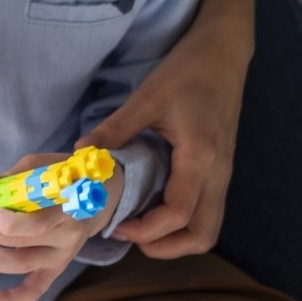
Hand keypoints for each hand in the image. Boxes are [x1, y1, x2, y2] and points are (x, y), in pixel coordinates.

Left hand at [0, 153, 124, 300]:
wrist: (100, 194)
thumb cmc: (62, 176)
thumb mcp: (40, 168)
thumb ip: (8, 177)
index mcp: (67, 206)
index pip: (38, 221)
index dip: (9, 220)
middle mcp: (67, 235)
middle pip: (22, 241)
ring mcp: (62, 256)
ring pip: (22, 264)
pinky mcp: (55, 270)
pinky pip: (33, 290)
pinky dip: (9, 298)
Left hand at [75, 21, 248, 257]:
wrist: (223, 53)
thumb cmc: (187, 72)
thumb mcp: (146, 98)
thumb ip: (114, 130)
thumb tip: (78, 154)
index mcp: (200, 159)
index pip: (179, 215)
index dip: (146, 230)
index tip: (114, 225)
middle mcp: (218, 174)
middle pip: (202, 235)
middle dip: (166, 246)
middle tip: (127, 234)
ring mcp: (223, 173)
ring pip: (208, 226)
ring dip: (176, 237)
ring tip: (138, 224)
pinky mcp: (220, 168)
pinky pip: (207, 209)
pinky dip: (182, 220)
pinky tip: (151, 204)